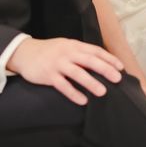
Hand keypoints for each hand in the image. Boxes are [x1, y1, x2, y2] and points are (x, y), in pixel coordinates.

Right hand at [7, 37, 123, 105]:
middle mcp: (67, 53)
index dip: (109, 58)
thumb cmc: (50, 51)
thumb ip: (80, 52)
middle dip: (105, 69)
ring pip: (77, 73)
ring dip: (91, 83)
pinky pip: (63, 85)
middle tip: (117, 79)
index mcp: (74, 45)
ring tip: (102, 92)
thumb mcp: (66, 46)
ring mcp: (58, 64)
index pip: (95, 51)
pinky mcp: (48, 75)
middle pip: (89, 60)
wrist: (25, 52)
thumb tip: (99, 62)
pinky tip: (83, 101)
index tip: (120, 67)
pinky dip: (73, 93)